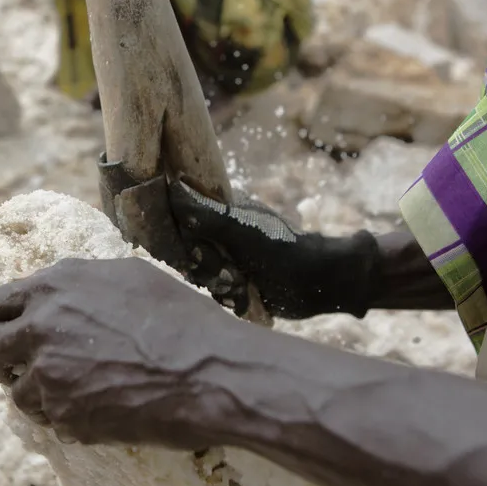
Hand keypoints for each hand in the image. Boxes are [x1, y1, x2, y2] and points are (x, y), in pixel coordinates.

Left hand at [0, 257, 240, 448]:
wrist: (209, 372)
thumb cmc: (181, 318)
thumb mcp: (127, 276)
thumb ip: (78, 283)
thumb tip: (57, 292)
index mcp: (52, 287)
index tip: (5, 332)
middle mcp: (40, 328)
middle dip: (0, 359)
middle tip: (17, 367)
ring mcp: (48, 376)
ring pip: (17, 392)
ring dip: (36, 393)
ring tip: (70, 391)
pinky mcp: (64, 417)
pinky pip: (49, 420)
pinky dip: (64, 418)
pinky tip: (95, 408)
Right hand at [168, 180, 378, 318]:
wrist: (314, 282)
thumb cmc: (280, 247)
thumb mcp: (239, 227)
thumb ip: (203, 212)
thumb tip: (172, 187)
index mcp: (219, 211)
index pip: (181, 223)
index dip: (186, 242)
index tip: (202, 252)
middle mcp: (219, 232)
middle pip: (188, 254)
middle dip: (207, 268)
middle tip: (230, 272)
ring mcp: (227, 258)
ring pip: (201, 275)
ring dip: (219, 284)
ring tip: (242, 284)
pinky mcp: (235, 282)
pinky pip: (216, 292)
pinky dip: (229, 298)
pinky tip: (245, 296)